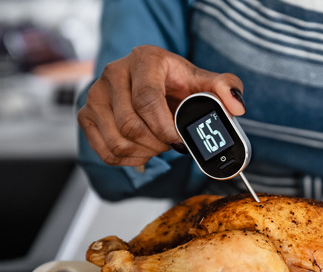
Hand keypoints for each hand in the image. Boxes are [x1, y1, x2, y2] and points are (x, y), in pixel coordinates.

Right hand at [77, 45, 245, 166]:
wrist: (151, 80)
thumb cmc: (175, 82)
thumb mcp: (203, 81)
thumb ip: (224, 89)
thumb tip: (236, 106)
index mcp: (144, 60)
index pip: (147, 100)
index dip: (165, 128)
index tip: (180, 141)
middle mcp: (114, 73)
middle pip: (131, 125)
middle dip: (157, 144)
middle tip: (171, 143)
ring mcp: (96, 94)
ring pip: (117, 141)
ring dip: (143, 153)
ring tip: (158, 145)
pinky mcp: (86, 113)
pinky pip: (105, 151)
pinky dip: (127, 160)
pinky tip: (142, 151)